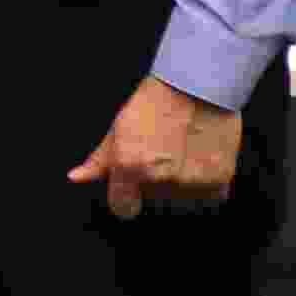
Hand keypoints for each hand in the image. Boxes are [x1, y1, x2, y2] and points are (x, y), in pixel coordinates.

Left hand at [67, 73, 241, 219]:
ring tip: (181, 152)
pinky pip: (208, 198)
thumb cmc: (154, 103)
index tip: (130, 190)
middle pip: (153, 198)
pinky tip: (198, 160)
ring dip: (180, 184)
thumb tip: (77, 177)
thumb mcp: (118, 127)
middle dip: (154, 182)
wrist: (197, 88)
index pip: (122, 207)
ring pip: (180, 199)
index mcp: (129, 166)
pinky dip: (204, 184)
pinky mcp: (219, 182)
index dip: (125, 197)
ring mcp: (191, 183)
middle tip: (161, 152)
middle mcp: (160, 179)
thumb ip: (99, 160)